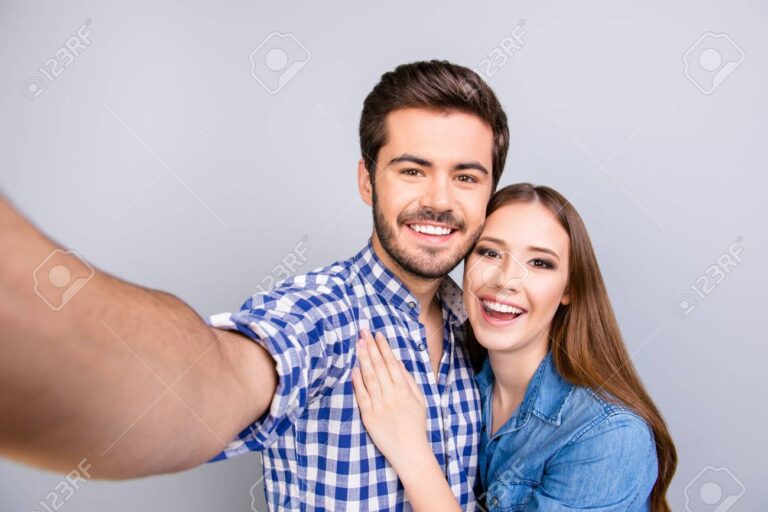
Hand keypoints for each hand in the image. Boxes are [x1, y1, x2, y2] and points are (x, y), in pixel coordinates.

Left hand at [351, 330, 428, 471]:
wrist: (410, 452)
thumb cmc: (416, 426)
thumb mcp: (419, 401)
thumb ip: (409, 380)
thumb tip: (398, 362)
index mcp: (404, 390)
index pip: (391, 363)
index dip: (384, 347)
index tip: (377, 334)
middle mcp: (391, 395)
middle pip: (378, 366)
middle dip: (370, 347)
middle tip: (363, 332)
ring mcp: (379, 406)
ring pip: (369, 377)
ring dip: (363, 359)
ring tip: (357, 344)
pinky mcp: (368, 417)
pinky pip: (362, 396)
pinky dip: (357, 382)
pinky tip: (353, 369)